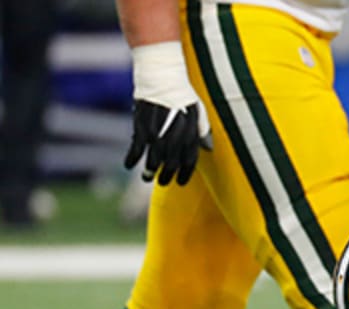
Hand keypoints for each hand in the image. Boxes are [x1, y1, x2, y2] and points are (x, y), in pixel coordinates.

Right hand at [125, 42, 212, 185]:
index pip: (190, 160)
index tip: (180, 182)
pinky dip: (132, 158)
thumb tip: (207, 148)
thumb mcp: (198, 111)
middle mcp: (176, 135)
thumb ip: (202, 130)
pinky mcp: (142, 126)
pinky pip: (136, 148)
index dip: (185, 173)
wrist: (162, 74)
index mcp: (191, 132)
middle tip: (163, 181)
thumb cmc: (182, 93)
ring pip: (155, 159)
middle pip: (172, 163)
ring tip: (147, 178)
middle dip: (167, 175)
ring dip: (150, 171)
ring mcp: (159, 131)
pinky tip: (129, 165)